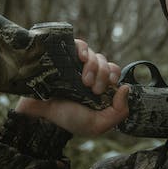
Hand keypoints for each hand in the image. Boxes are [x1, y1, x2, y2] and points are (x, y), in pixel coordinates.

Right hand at [15, 39, 129, 135]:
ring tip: (84, 81)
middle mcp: (89, 73)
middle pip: (105, 62)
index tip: (107, 87)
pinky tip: (81, 58)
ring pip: (94, 54)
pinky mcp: (63, 57)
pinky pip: (79, 44)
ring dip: (93, 66)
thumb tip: (125, 87)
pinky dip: (83, 48)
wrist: (42, 117)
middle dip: (103, 75)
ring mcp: (75, 65)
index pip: (114, 71)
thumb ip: (119, 112)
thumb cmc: (69, 120)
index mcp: (98, 86)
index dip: (113, 75)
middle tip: (93, 89)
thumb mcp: (98, 124)